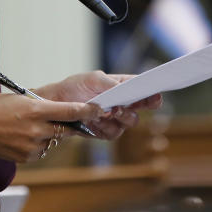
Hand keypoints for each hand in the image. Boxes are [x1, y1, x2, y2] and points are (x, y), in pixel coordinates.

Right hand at [0, 92, 102, 161]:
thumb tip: (58, 110)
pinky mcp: (26, 157)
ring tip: (27, 127)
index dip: (88, 111)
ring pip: (52, 141)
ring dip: (48, 135)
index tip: (100, 109)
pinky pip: (40, 151)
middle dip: (69, 124)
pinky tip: (21, 137)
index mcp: (35, 110)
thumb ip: (40, 106)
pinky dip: (36, 144)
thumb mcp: (19, 99)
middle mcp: (36, 129)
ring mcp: (31, 146)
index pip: (70, 111)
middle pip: (65, 129)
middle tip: (71, 119)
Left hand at [36, 71, 161, 140]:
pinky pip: (113, 133)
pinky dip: (105, 126)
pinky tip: (95, 121)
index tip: (156, 95)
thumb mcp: (92, 79)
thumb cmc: (75, 87)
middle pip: (140, 109)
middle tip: (125, 105)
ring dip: (120, 117)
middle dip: (136, 108)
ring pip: (129, 122)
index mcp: (122, 86)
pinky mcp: (104, 131)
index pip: (143, 90)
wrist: (56, 104)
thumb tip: (123, 90)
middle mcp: (122, 103)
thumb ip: (110, 83)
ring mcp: (115, 119)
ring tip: (108, 111)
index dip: (153, 93)